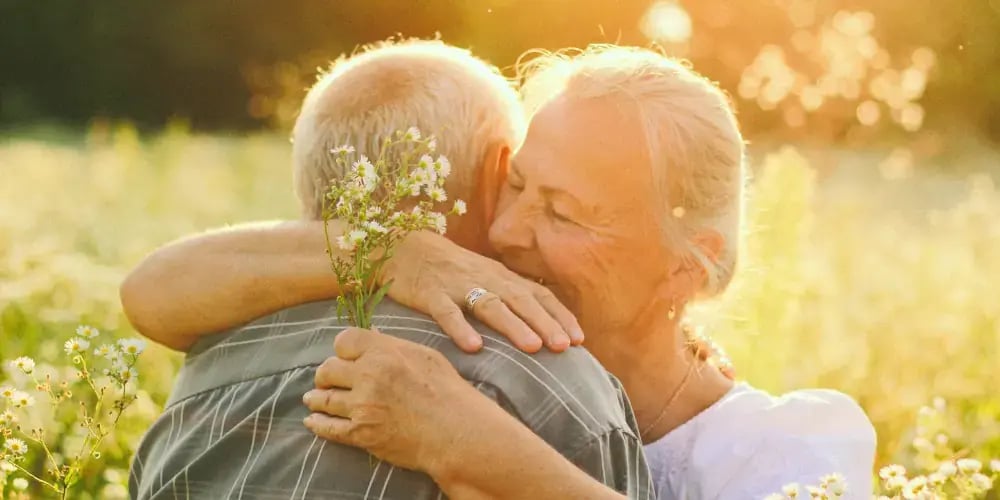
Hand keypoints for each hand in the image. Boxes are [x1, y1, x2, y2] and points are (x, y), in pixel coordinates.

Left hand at [302, 328, 491, 473]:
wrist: (457, 431)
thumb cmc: (448, 392)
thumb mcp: (424, 356)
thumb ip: (393, 347)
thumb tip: (373, 338)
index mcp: (384, 352)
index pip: (343, 341)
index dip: (342, 349)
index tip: (343, 357)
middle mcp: (368, 375)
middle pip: (328, 369)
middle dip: (326, 374)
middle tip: (326, 379)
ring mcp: (362, 405)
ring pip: (324, 398)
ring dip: (316, 398)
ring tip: (313, 398)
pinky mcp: (361, 433)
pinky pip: (328, 427)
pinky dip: (317, 424)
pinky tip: (312, 421)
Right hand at [383, 230, 582, 352]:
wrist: (404, 247)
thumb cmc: (450, 270)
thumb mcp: (484, 278)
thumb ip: (509, 298)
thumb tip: (540, 328)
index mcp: (501, 277)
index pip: (538, 294)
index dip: (559, 315)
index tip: (580, 340)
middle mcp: (485, 279)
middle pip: (521, 300)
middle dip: (545, 323)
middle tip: (565, 347)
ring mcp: (458, 285)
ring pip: (490, 305)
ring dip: (513, 326)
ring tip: (533, 348)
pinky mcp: (430, 294)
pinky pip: (447, 312)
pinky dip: (460, 328)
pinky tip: (473, 347)